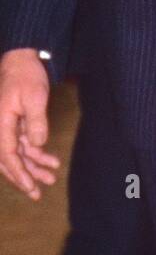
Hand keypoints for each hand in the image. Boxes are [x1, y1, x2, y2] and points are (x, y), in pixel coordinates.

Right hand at [0, 49, 60, 199]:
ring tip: (51, 178)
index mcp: (0, 124)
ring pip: (18, 154)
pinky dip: (36, 153)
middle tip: (37, 194)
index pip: (7, 155)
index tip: (30, 187)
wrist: (22, 60)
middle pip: (9, 160)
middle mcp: (0, 128)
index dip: (18, 173)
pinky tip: (51, 161)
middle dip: (24, 177)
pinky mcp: (15, 124)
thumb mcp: (34, 97)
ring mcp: (7, 127)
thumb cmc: (26, 76)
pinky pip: (23, 144)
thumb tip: (37, 144)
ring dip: (33, 167)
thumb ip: (35, 122)